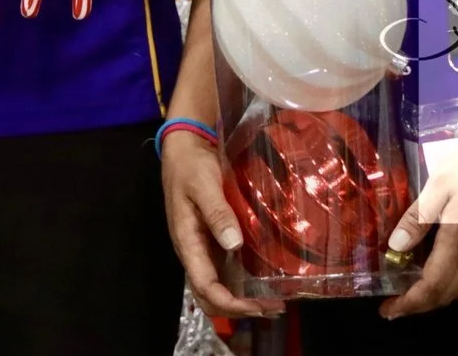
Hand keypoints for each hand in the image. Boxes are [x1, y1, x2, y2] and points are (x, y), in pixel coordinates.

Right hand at [162, 130, 277, 320]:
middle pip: (209, 296)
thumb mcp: (203, 185)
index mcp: (187, 242)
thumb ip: (217, 213)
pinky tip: (263, 280)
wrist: (184, 148)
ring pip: (217, 287)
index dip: (229, 303)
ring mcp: (202, 247)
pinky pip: (224, 271)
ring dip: (241, 300)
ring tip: (273, 300)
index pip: (204, 286)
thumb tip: (233, 244)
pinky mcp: (211, 240)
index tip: (258, 306)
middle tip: (272, 307)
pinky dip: (242, 284)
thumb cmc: (191, 166)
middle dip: (237, 309)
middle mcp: (193, 251)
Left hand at [378, 148, 457, 318]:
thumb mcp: (437, 187)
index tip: (388, 311)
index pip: (432, 286)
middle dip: (420, 306)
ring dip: (439, 298)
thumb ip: (417, 220)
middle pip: (448, 294)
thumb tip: (396, 247)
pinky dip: (456, 286)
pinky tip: (445, 276)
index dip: (409, 303)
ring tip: (415, 295)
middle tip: (396, 307)